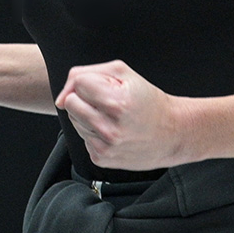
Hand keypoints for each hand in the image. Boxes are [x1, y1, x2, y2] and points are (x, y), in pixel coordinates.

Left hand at [55, 60, 191, 169]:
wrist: (173, 133)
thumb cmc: (148, 100)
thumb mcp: (123, 73)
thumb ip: (86, 74)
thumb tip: (60, 98)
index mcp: (116, 103)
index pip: (78, 84)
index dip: (90, 83)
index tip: (106, 88)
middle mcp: (109, 128)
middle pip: (70, 103)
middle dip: (84, 99)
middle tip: (106, 102)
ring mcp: (105, 146)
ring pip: (74, 120)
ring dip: (88, 116)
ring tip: (112, 117)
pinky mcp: (101, 159)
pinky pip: (82, 138)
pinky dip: (93, 133)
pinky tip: (113, 131)